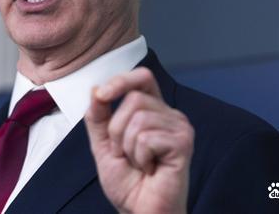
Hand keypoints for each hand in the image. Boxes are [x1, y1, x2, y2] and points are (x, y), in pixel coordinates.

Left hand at [84, 67, 193, 213]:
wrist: (140, 211)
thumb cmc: (128, 182)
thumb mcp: (103, 144)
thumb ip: (98, 117)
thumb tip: (96, 90)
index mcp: (153, 110)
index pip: (142, 78)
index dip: (120, 81)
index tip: (101, 96)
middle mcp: (170, 115)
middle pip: (134, 98)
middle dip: (117, 129)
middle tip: (125, 153)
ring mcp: (179, 128)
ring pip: (139, 118)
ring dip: (128, 146)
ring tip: (139, 163)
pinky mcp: (183, 143)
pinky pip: (147, 137)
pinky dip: (139, 157)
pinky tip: (150, 169)